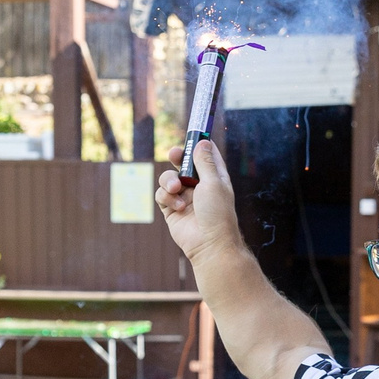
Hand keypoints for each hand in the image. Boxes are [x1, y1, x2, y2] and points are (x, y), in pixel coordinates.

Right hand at [155, 135, 244, 265]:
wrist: (209, 244)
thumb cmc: (217, 213)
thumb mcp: (213, 182)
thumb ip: (204, 162)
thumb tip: (202, 142)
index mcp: (214, 177)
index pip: (206, 155)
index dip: (199, 144)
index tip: (192, 134)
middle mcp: (199, 186)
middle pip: (183, 164)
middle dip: (177, 158)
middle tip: (174, 154)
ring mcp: (184, 198)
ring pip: (168, 178)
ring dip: (169, 181)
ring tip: (176, 190)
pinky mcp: (172, 210)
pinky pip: (161, 195)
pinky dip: (166, 198)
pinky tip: (178, 207)